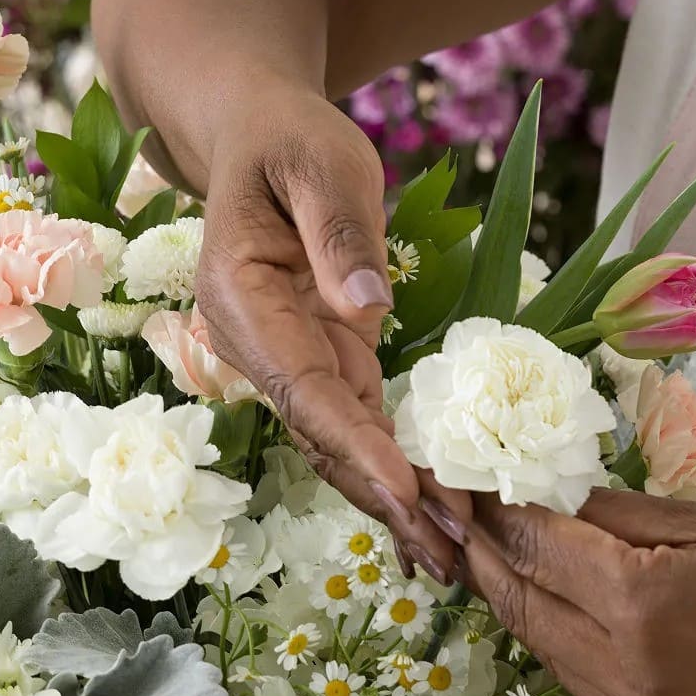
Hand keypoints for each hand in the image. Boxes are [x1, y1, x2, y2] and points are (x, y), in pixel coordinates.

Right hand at [195, 87, 462, 579]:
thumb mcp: (321, 163)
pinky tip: (435, 512)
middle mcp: (259, 344)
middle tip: (446, 557)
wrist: (260, 137)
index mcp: (243, 298)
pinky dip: (396, 466)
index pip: (304, 386)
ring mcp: (293, 357)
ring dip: (394, 500)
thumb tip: (370, 308)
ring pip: (341, 442)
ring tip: (452, 558)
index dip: (355, 443)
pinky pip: (361, 422)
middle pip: (322, 435)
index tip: (408, 491)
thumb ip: (340, 232)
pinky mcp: (329, 356)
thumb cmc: (289, 141)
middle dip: (383, 498)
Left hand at [462, 490, 695, 695]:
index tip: (465, 484)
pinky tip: (566, 614)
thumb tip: (552, 499)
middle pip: (523, 608)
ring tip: (499, 560)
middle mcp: (625, 670)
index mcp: (642, 598)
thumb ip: (622, 515)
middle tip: (458, 520)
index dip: (494, 513)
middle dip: (483, 559)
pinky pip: (588, 690)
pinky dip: (566, 647)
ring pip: (547, 654)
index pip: (536, 548)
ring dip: (520, 604)